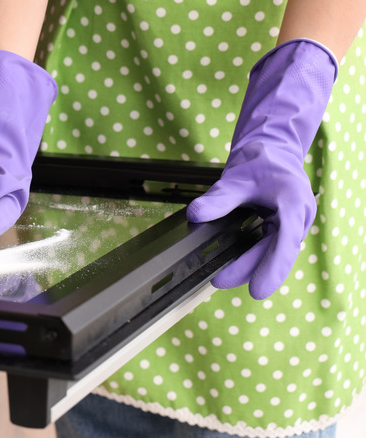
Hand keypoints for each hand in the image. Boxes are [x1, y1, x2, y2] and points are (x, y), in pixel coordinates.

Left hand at [187, 39, 337, 299]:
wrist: (271, 150)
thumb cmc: (260, 160)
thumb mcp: (236, 177)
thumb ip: (219, 198)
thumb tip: (195, 215)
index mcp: (292, 202)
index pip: (285, 240)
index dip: (272, 267)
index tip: (257, 290)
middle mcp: (297, 217)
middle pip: (277, 252)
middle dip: (251, 270)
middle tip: (220, 281)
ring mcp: (292, 224)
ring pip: (274, 253)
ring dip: (251, 266)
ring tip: (221, 277)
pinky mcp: (282, 228)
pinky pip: (269, 247)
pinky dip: (252, 257)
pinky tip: (231, 265)